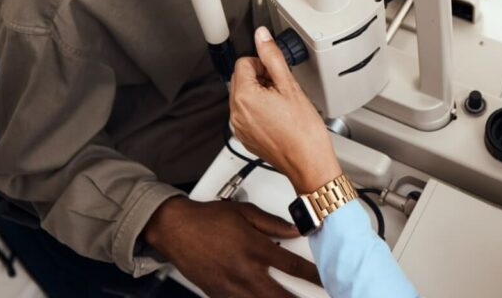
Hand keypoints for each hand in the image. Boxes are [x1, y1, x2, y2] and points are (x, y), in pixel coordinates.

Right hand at [143, 196, 319, 297]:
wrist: (176, 229)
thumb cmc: (207, 219)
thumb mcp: (245, 212)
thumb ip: (273, 223)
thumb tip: (296, 229)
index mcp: (255, 249)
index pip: (293, 267)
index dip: (313, 276)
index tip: (326, 280)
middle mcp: (244, 271)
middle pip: (280, 296)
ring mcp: (231, 287)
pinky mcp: (218, 294)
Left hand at [230, 27, 342, 192]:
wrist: (308, 162)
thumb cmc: (303, 131)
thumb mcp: (290, 86)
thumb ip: (272, 57)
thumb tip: (262, 37)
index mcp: (244, 97)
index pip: (244, 63)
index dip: (263, 65)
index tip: (277, 75)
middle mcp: (236, 113)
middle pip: (241, 80)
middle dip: (261, 79)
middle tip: (282, 90)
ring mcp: (239, 127)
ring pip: (244, 97)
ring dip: (260, 95)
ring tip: (282, 105)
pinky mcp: (245, 137)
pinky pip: (247, 114)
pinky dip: (260, 111)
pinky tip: (279, 118)